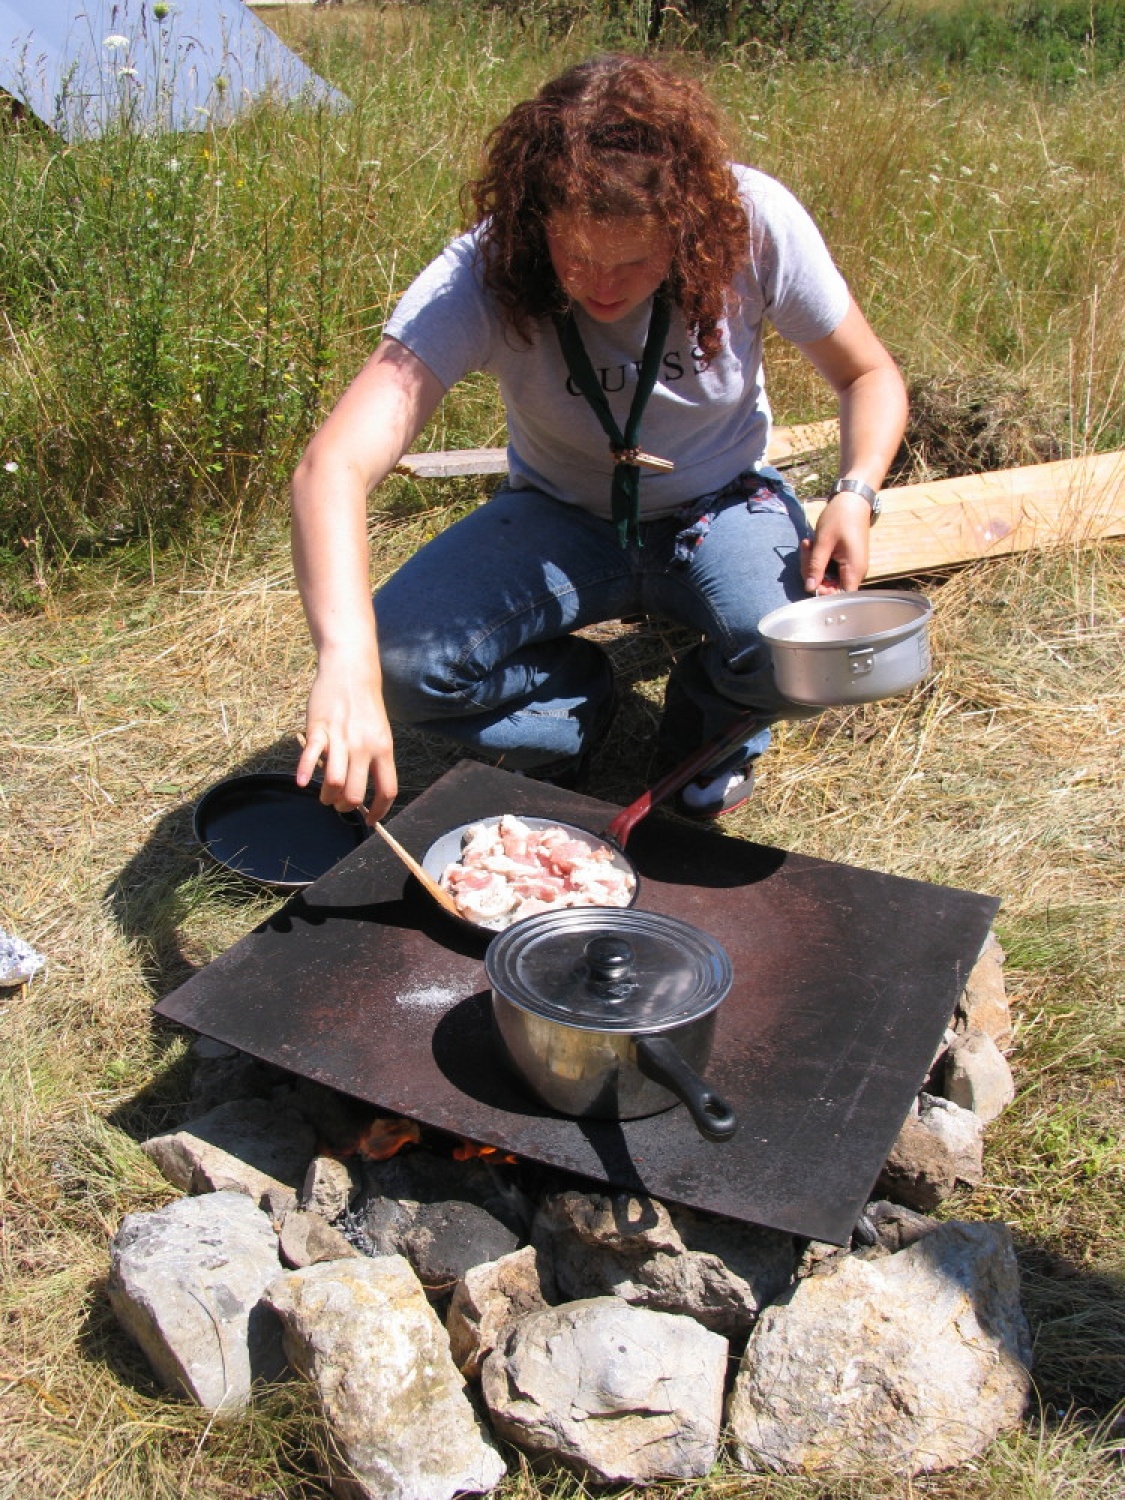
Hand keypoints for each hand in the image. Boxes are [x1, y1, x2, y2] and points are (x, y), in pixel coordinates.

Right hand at [296, 648, 397, 823]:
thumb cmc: (366, 706)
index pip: (387, 790)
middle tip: (339, 805)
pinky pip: (311, 757)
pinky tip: (302, 782)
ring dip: (327, 796)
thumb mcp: (380, 733)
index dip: (378, 811)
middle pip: (356, 793)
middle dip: (345, 807)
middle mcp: (364, 747)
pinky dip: (305, 773)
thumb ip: (375, 759)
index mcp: (384, 749)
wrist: (351, 671)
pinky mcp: (319, 729)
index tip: (369, 820)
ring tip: (325, 794)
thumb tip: (367, 790)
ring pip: (335, 783)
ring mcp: (341, 738)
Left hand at [800, 491, 871, 594]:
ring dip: (812, 563)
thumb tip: (809, 587)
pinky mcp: (844, 561)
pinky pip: (829, 567)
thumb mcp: (823, 542)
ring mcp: (850, 566)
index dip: (824, 593)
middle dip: (812, 572)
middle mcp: (855, 572)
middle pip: (830, 586)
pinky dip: (818, 558)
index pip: (840, 596)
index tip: (812, 578)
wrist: (852, 500)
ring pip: (826, 576)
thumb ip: (815, 566)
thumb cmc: (840, 517)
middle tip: (806, 550)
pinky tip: (812, 544)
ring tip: (808, 543)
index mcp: (854, 569)